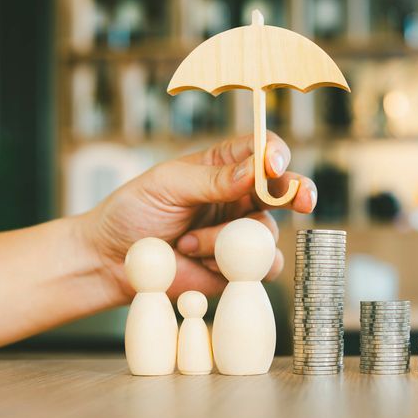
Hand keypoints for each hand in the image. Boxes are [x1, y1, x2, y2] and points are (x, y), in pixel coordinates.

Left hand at [78, 131, 316, 303]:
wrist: (112, 261)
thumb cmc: (134, 212)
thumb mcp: (168, 185)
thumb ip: (213, 179)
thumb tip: (255, 169)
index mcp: (225, 165)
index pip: (262, 149)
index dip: (275, 154)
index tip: (273, 164)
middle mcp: (241, 197)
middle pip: (285, 189)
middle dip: (299, 192)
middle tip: (305, 199)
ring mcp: (242, 233)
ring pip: (267, 233)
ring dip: (226, 241)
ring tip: (186, 244)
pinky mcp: (240, 267)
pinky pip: (261, 267)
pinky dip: (231, 266)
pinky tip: (198, 262)